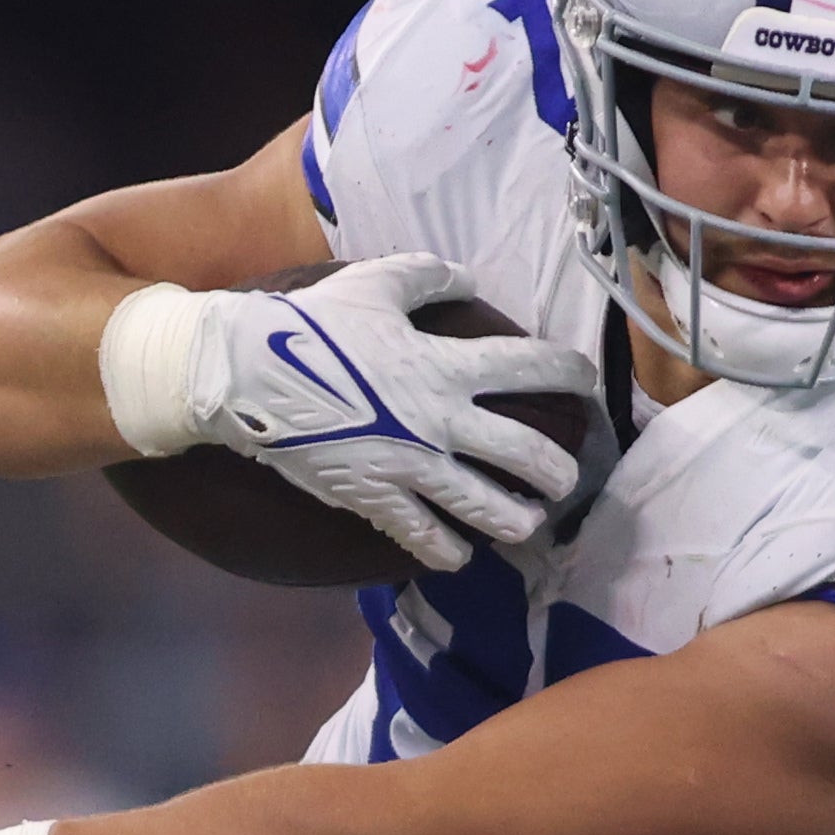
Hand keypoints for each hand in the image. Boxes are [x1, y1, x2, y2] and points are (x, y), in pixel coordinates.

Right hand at [133, 259, 593, 574]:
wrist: (248, 375)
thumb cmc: (313, 325)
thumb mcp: (375, 283)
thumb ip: (430, 279)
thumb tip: (466, 280)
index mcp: (446, 365)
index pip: (533, 368)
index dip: (571, 375)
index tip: (587, 382)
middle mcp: (439, 421)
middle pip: (524, 452)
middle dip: (555, 469)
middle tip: (564, 476)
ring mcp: (407, 466)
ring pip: (483, 506)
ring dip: (515, 519)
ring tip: (527, 524)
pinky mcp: (373, 497)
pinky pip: (422, 535)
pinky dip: (447, 550)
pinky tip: (461, 555)